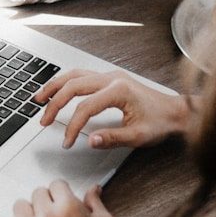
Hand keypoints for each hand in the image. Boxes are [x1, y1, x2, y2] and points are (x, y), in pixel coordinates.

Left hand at [7, 181, 128, 216]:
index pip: (56, 184)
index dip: (62, 191)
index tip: (63, 197)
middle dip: (48, 200)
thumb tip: (93, 189)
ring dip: (30, 210)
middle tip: (55, 211)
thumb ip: (95, 202)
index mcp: (68, 207)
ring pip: (20, 206)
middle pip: (37, 193)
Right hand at [35, 69, 190, 148]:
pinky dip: (66, 82)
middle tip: (43, 120)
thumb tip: (90, 140)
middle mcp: (112, 78)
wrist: (176, 111)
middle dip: (55, 103)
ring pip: (74, 75)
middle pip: (73, 85)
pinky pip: (81, 75)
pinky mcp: (110, 78)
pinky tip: (57, 90)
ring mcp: (110, 75)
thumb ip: (112, 138)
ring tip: (40, 98)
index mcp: (118, 90)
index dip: (72, 126)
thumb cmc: (161, 122)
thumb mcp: (138, 136)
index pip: (85, 107)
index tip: (67, 141)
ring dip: (55, 86)